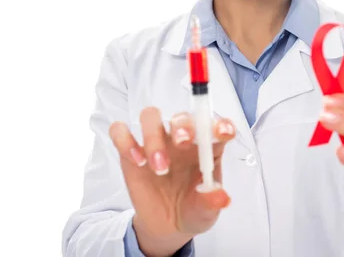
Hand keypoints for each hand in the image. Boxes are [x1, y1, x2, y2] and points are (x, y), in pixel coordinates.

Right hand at [109, 107, 235, 256]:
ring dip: (154, 136)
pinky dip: (124, 140)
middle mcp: (183, 138)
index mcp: (208, 147)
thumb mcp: (206, 211)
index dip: (221, 124)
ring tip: (159, 167)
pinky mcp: (131, 150)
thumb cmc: (192, 210)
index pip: (216, 126)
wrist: (167, 226)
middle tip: (182, 143)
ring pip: (150, 116)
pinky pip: (120, 131)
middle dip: (183, 126)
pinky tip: (137, 161)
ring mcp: (157, 141)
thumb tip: (220, 196)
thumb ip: (212, 202)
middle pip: (181, 116)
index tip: (222, 133)